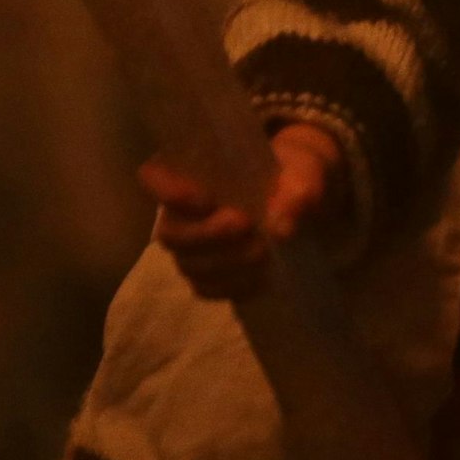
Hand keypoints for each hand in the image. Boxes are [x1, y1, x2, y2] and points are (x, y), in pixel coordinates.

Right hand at [140, 123, 351, 300]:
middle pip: (171, 234)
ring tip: (264, 253)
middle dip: (208, 236)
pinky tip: (263, 277)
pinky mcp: (209, 274)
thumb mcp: (305, 169)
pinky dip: (234, 287)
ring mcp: (192, 246)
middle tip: (248, 226)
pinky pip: (208, 289)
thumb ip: (299, 189)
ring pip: (189, 265)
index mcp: (192, 169)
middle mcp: (181, 211)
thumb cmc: (291, 172)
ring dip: (225, 265)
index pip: (154, 177)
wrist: (302, 199)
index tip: (207, 200)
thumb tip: (280, 228)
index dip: (170, 192)